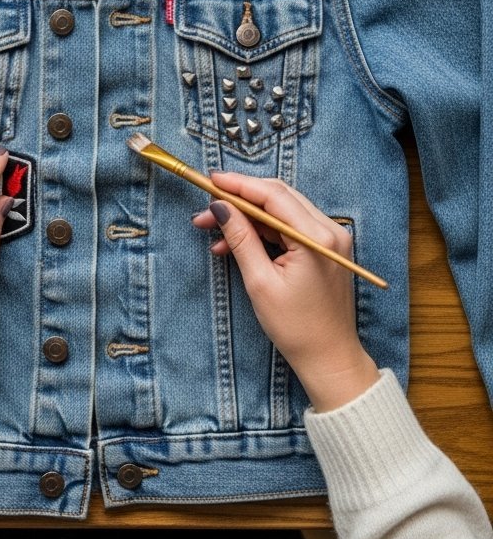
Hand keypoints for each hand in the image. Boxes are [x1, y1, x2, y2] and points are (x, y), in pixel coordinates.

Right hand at [192, 172, 379, 411]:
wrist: (330, 358)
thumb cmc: (296, 328)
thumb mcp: (261, 282)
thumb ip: (241, 239)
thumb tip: (221, 207)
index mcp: (317, 238)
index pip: (274, 195)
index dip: (239, 185)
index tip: (211, 180)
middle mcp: (329, 230)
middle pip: (278, 197)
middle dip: (240, 200)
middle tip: (207, 209)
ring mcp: (331, 238)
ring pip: (282, 211)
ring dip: (248, 217)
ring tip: (214, 230)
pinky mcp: (326, 248)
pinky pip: (290, 227)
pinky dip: (263, 231)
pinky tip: (235, 242)